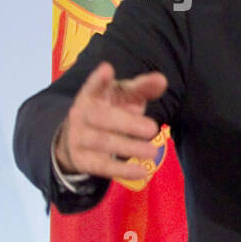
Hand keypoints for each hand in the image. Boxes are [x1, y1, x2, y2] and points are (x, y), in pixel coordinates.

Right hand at [55, 61, 166, 180]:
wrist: (78, 138)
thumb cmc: (111, 110)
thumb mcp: (125, 97)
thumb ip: (143, 88)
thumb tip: (162, 80)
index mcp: (92, 95)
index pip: (94, 85)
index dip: (99, 79)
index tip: (107, 69)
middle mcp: (82, 114)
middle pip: (102, 118)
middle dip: (127, 123)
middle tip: (153, 128)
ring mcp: (79, 137)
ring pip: (102, 142)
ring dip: (128, 147)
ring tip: (153, 152)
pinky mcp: (83, 159)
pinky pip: (102, 166)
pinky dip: (122, 170)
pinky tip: (142, 171)